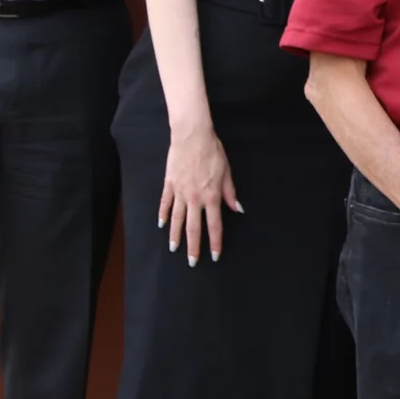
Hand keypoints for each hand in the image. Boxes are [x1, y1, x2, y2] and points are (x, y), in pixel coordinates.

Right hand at [159, 122, 240, 263]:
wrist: (192, 136)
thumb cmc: (212, 152)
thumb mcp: (227, 172)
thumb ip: (230, 193)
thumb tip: (237, 209)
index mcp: (211, 196)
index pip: (214, 225)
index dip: (215, 242)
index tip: (215, 255)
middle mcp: (194, 198)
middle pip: (194, 228)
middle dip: (194, 247)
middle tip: (192, 262)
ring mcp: (180, 192)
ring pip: (177, 219)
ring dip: (176, 235)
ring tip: (174, 249)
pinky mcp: (169, 184)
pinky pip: (165, 203)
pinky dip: (163, 215)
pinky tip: (162, 225)